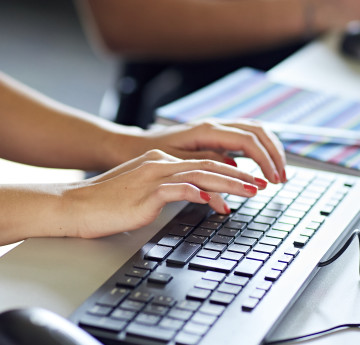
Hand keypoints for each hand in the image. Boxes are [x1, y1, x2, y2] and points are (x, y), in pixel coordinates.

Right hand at [65, 149, 267, 238]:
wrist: (77, 204)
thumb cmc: (109, 201)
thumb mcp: (143, 189)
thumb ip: (169, 188)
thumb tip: (195, 194)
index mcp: (160, 162)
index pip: (202, 162)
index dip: (229, 171)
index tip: (247, 180)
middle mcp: (160, 164)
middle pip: (208, 165)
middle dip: (239, 175)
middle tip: (260, 183)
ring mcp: (153, 176)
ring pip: (200, 174)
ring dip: (229, 182)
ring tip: (252, 191)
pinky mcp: (146, 191)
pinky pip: (179, 189)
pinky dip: (199, 193)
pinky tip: (215, 201)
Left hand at [132, 120, 285, 183]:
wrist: (136, 145)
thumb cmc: (152, 153)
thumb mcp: (177, 162)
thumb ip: (206, 165)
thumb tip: (234, 172)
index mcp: (206, 130)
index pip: (247, 140)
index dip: (265, 159)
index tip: (273, 180)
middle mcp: (214, 125)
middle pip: (258, 131)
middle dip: (274, 153)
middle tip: (282, 178)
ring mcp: (215, 129)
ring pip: (254, 131)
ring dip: (270, 150)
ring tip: (277, 172)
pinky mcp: (214, 136)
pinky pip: (243, 138)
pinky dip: (258, 150)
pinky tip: (261, 164)